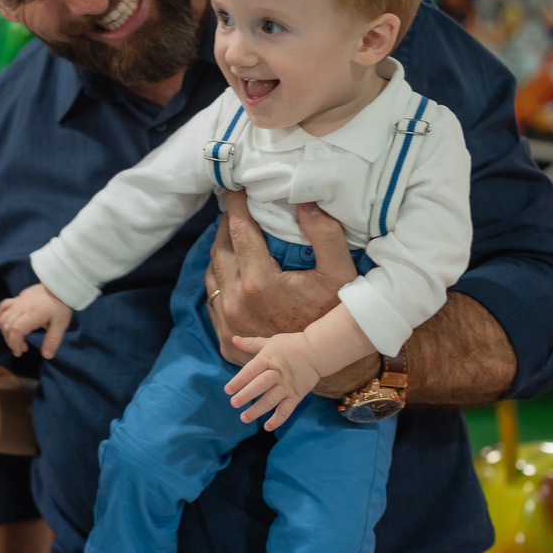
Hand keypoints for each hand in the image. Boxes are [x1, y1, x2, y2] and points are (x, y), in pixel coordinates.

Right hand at [0, 284, 72, 358]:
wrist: (58, 287)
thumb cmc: (60, 306)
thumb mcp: (61, 325)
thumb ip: (53, 340)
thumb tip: (47, 356)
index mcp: (32, 314)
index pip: (15, 330)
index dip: (14, 343)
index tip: (20, 352)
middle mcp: (21, 308)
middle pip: (7, 326)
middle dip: (11, 341)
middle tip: (23, 348)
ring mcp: (17, 302)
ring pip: (3, 319)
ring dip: (6, 332)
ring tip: (18, 338)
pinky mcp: (16, 299)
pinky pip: (2, 307)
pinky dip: (0, 316)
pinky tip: (4, 325)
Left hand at [206, 193, 361, 386]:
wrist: (323, 364)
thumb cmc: (334, 316)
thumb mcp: (340, 274)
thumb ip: (325, 235)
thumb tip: (304, 201)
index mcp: (258, 283)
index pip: (238, 230)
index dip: (235, 205)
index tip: (236, 187)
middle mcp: (235, 302)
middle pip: (220, 249)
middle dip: (226, 224)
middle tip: (235, 207)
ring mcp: (226, 322)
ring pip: (212, 273)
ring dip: (221, 250)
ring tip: (232, 233)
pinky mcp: (223, 337)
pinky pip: (213, 297)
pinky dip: (219, 277)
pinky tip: (232, 268)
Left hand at [224, 333, 322, 430]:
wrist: (317, 351)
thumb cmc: (291, 345)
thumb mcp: (270, 342)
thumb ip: (251, 344)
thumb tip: (233, 339)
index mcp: (268, 359)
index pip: (251, 370)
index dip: (238, 380)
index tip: (227, 390)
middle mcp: (277, 373)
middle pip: (260, 385)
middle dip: (246, 395)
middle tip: (233, 404)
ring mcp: (287, 386)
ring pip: (271, 400)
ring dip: (257, 410)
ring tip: (244, 418)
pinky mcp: (296, 395)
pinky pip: (287, 410)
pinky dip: (278, 420)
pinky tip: (267, 427)